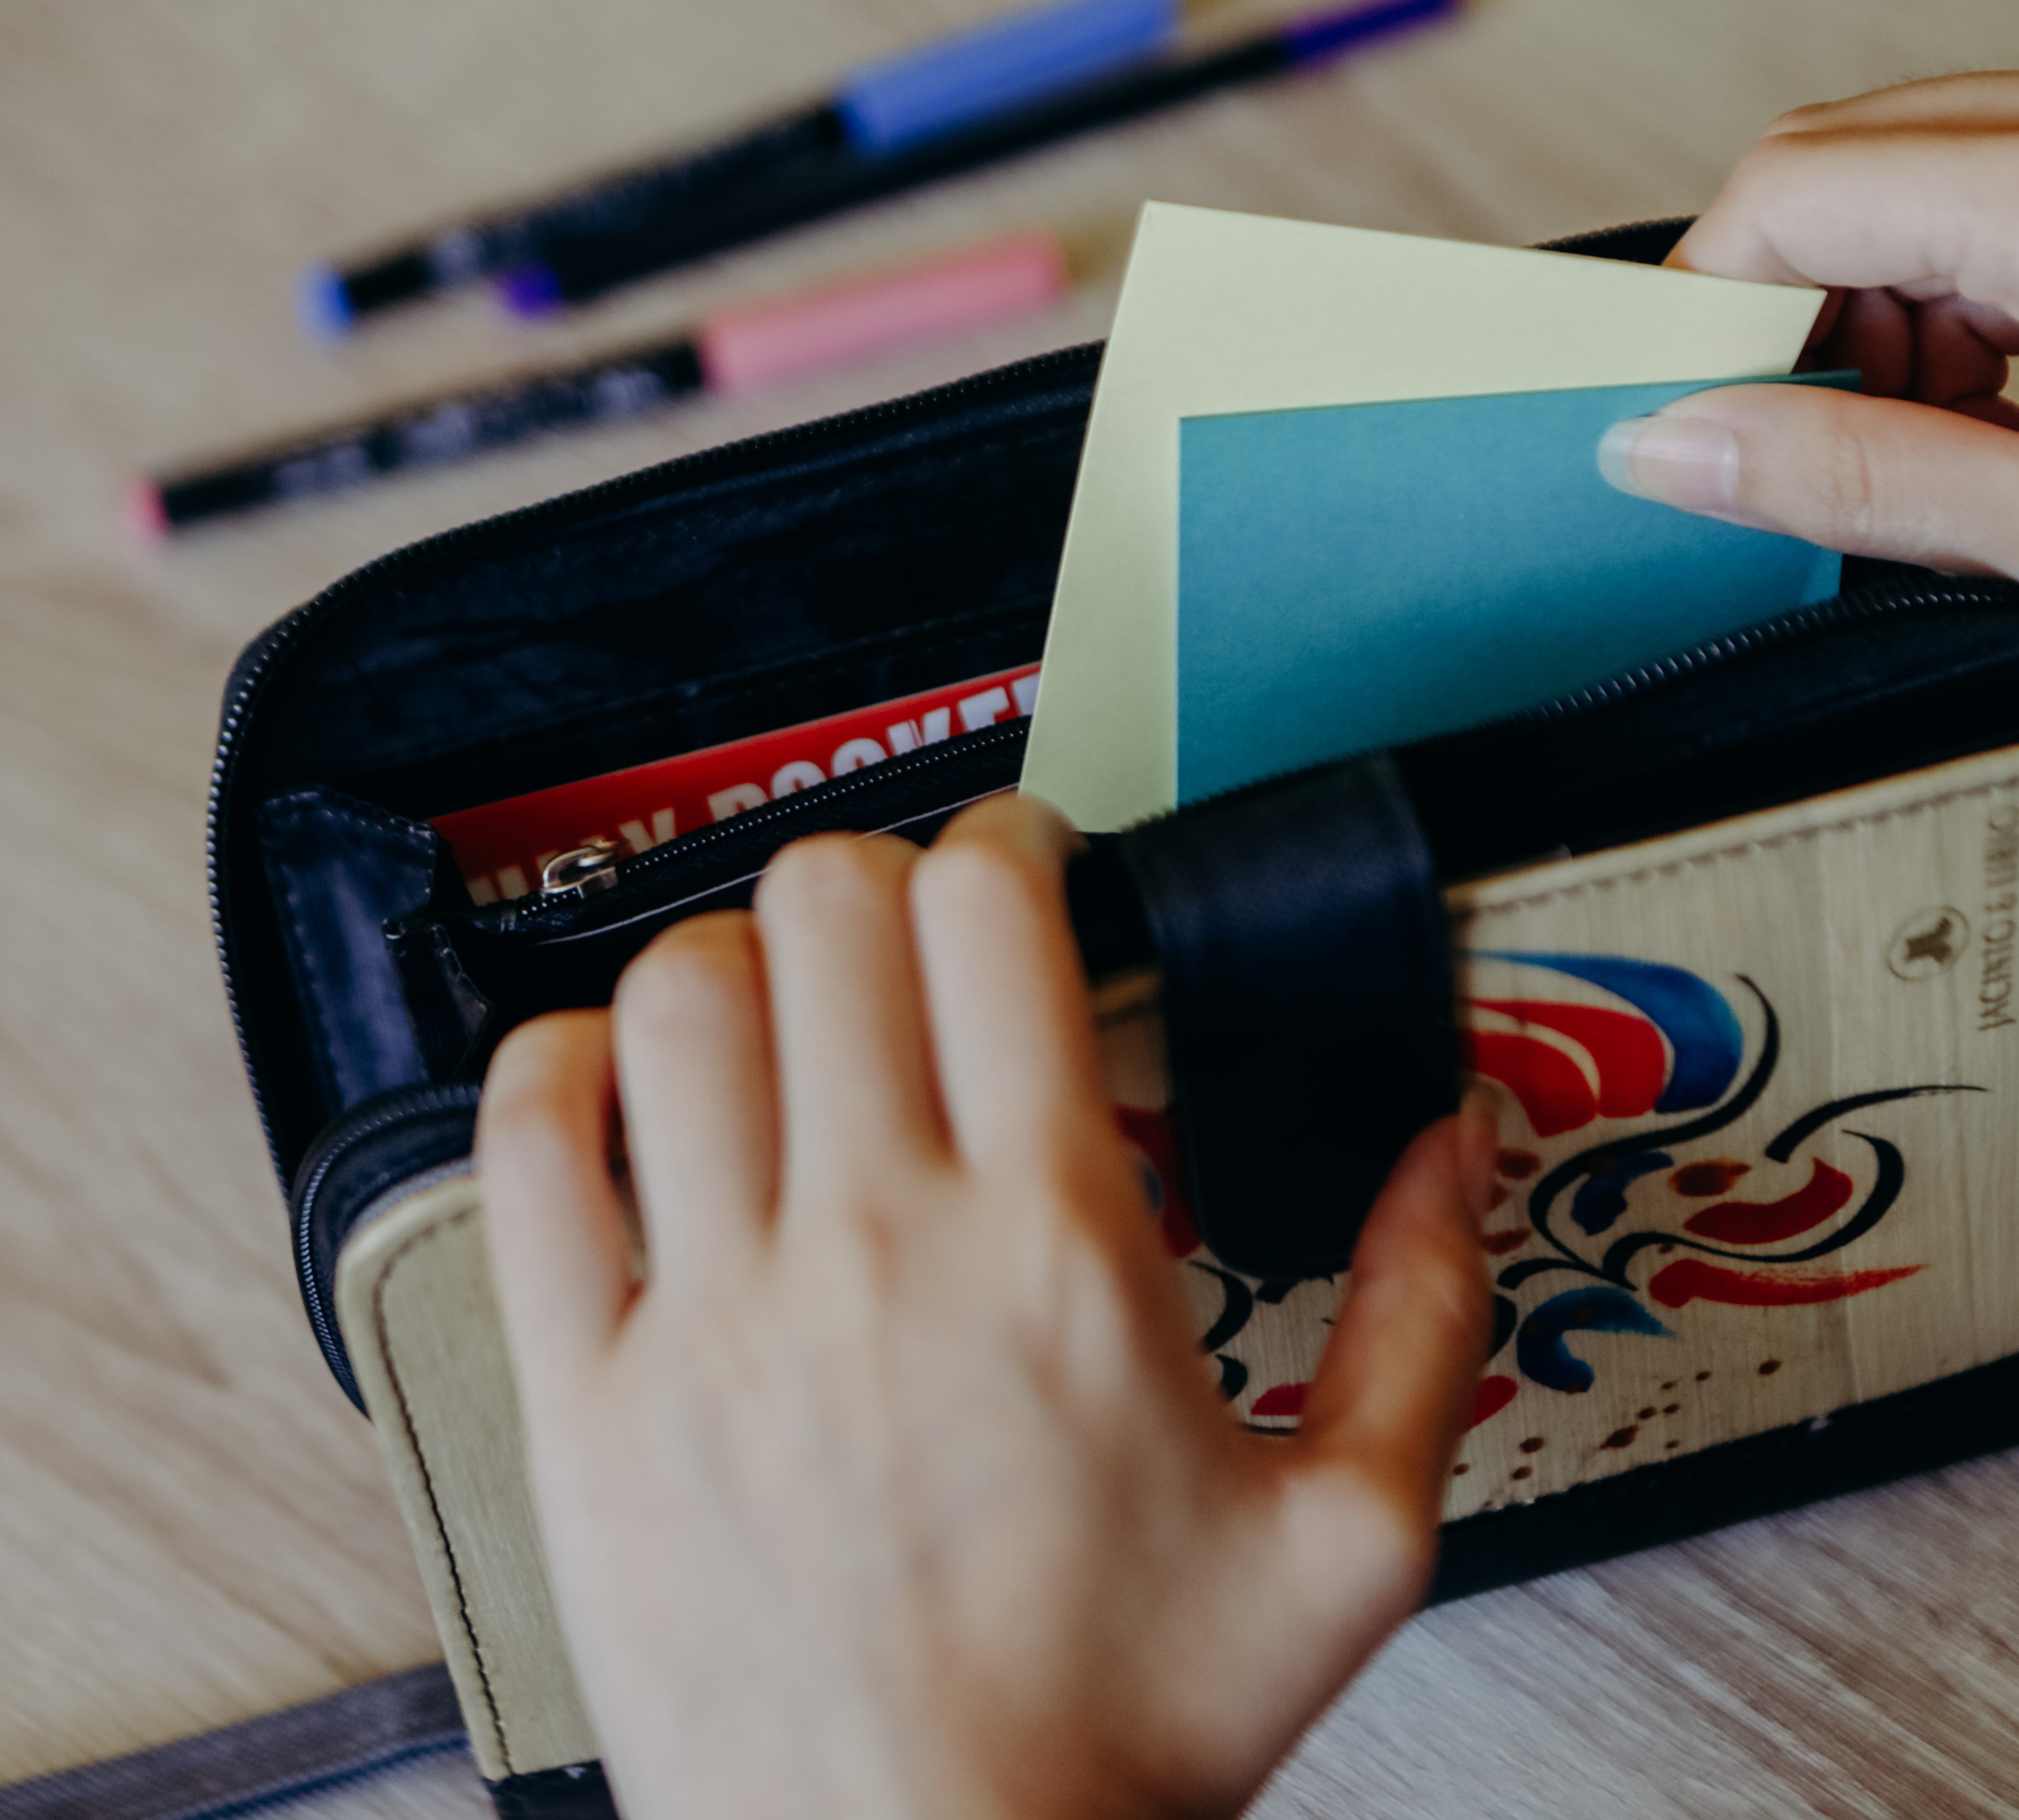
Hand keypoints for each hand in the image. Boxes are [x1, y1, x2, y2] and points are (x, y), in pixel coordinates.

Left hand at [479, 795, 1495, 1819]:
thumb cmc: (1115, 1736)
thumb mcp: (1352, 1538)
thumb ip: (1424, 1312)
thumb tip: (1448, 1144)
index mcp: (1054, 1247)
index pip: (995, 910)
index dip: (1009, 840)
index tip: (1022, 872)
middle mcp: (874, 1246)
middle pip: (830, 908)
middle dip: (880, 882)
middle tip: (909, 940)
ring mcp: (713, 1315)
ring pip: (680, 996)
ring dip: (736, 957)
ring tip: (783, 1012)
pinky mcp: (591, 1396)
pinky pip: (530, 1150)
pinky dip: (562, 1068)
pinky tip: (626, 1084)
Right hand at [1596, 72, 2018, 572]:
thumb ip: (1871, 480)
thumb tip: (1673, 453)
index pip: (1790, 191)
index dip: (1700, 309)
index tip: (1673, 422)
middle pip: (1828, 169)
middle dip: (1778, 319)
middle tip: (1796, 443)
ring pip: (1896, 182)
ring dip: (1863, 319)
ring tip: (1924, 439)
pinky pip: (1975, 193)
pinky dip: (1944, 304)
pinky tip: (1980, 404)